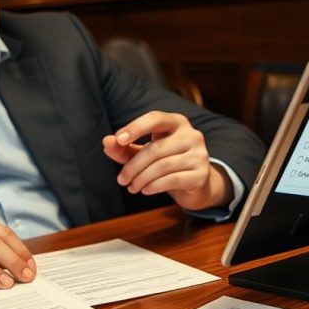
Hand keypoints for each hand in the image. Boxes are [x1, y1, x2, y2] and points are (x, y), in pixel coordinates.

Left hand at [102, 111, 230, 211]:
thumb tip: (106, 142)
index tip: (118, 139)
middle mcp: (191, 135)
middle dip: (133, 166)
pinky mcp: (201, 175)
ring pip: (162, 166)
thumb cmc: (167, 163)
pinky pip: (172, 179)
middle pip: (155, 149)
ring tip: (132, 187)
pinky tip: (145, 190)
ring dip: (141, 179)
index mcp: (177, 122)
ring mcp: (199, 155)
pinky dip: (154, 186)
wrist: (197, 184)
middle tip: (121, 179)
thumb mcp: (144, 153)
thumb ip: (124, 147)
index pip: (155, 118)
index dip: (136, 127)